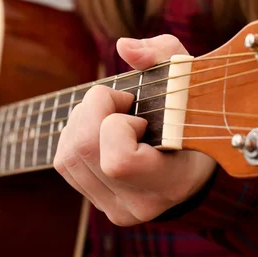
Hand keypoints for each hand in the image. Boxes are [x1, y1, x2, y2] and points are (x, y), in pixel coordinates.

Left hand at [54, 35, 215, 225]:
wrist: (193, 161)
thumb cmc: (190, 114)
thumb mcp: (186, 78)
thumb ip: (162, 54)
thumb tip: (124, 47)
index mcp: (172, 181)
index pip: (119, 161)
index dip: (117, 124)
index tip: (137, 111)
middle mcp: (142, 204)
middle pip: (83, 150)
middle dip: (93, 109)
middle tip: (121, 102)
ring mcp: (118, 209)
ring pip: (68, 156)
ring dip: (81, 120)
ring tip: (111, 114)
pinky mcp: (99, 203)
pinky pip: (64, 164)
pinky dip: (73, 135)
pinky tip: (100, 130)